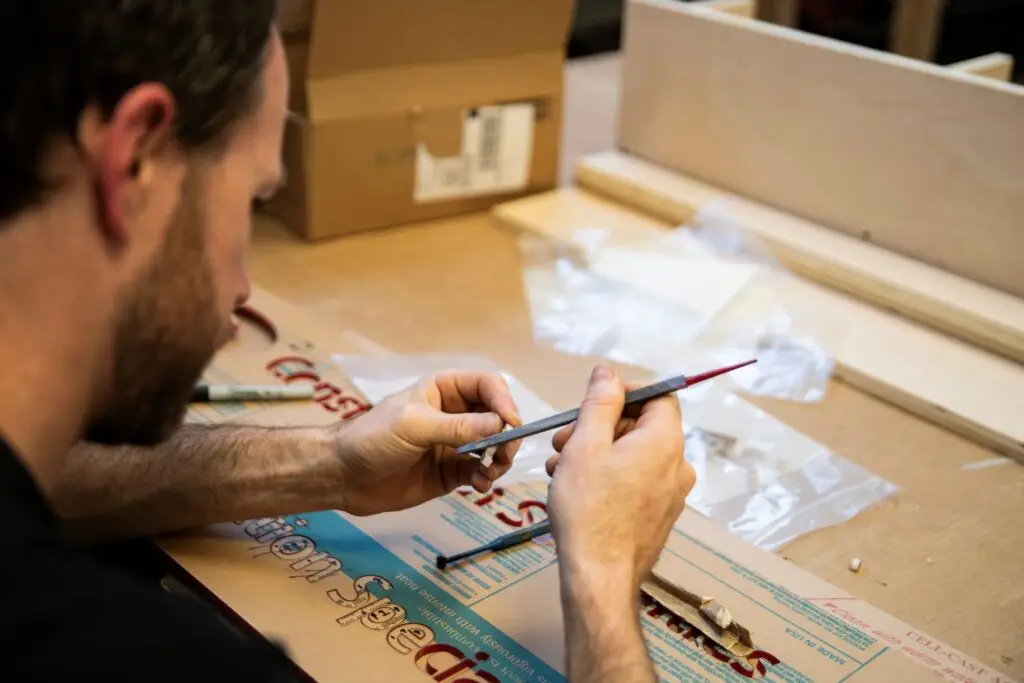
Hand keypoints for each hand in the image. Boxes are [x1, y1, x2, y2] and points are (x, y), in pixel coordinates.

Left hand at [334, 371, 522, 515]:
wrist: (344, 476)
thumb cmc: (372, 438)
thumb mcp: (414, 426)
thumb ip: (457, 427)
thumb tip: (500, 426)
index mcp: (445, 390)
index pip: (487, 386)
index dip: (503, 401)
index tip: (509, 425)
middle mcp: (455, 414)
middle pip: (498, 417)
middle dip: (506, 435)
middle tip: (502, 454)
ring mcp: (455, 444)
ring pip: (494, 447)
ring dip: (499, 459)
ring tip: (489, 472)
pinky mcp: (452, 472)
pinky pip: (480, 472)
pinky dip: (486, 478)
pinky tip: (479, 485)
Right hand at [547, 366, 694, 587]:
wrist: (598, 577)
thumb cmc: (589, 509)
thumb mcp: (585, 444)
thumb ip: (599, 403)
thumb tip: (609, 374)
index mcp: (665, 442)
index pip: (659, 395)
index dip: (625, 392)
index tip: (591, 404)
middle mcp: (677, 466)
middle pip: (641, 425)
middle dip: (599, 426)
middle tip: (563, 441)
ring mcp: (670, 494)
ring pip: (632, 455)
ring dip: (596, 453)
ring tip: (561, 468)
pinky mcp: (658, 516)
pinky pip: (634, 482)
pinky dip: (607, 477)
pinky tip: (575, 489)